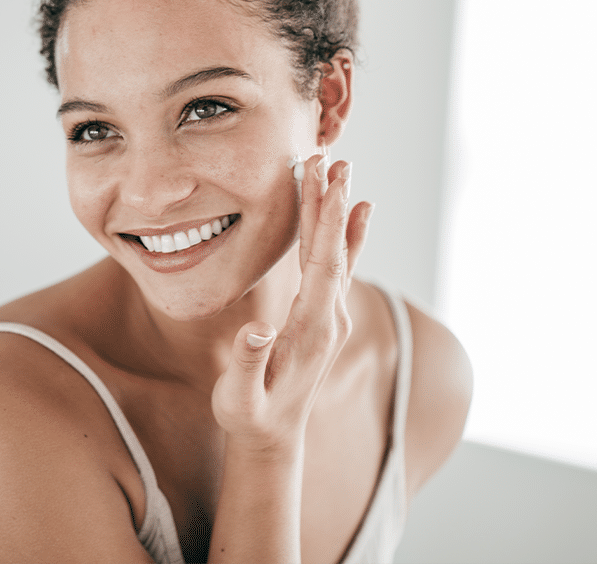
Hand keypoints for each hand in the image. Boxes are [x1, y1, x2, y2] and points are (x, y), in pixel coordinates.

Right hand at [211, 155, 372, 453]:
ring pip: (337, 253)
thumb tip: (256, 330)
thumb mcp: (240, 398)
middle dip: (331, 201)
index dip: (326, 221)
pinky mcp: (325, 316)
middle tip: (330, 158)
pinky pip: (338, 267)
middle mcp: (330, 318)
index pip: (323, 264)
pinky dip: (346, 236)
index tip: (326, 181)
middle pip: (333, 249)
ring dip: (338, 211)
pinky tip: (356, 212)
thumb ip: (248, 363)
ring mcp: (331, 316)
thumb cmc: (250, 415)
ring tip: (341, 171)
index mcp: (312, 328)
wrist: (273, 438)